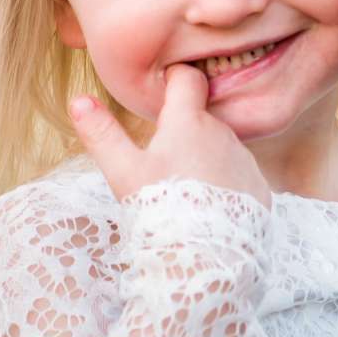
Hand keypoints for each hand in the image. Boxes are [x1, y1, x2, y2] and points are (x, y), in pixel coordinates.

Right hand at [69, 66, 269, 205]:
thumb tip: (78, 100)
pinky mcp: (259, 188)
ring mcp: (244, 161)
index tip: (164, 90)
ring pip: (221, 148)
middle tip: (164, 161)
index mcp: (188, 122)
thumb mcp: (123, 171)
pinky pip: (239, 176)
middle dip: (185, 131)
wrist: (205, 256)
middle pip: (201, 120)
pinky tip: (209, 207)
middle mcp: (223, 133)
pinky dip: (225, 184)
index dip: (175, 80)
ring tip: (186, 191)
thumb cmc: (161, 210)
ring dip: (205, 159)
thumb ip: (101, 134)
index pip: (188, 79)